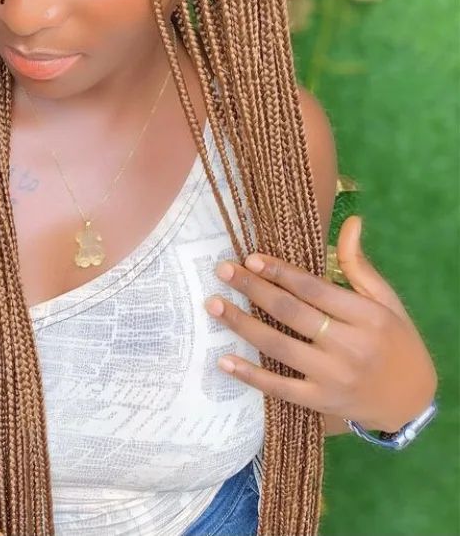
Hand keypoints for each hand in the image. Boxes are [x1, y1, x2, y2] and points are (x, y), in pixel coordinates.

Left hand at [205, 216, 437, 431]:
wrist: (411, 401)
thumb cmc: (396, 341)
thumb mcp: (386, 301)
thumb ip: (359, 264)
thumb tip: (350, 221)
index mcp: (367, 316)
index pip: (314, 289)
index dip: (280, 272)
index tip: (251, 257)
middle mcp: (349, 347)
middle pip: (291, 313)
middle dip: (253, 289)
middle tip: (223, 270)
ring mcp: (333, 378)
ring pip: (279, 347)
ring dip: (242, 324)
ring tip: (214, 305)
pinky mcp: (321, 403)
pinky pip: (279, 388)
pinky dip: (250, 375)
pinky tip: (224, 360)